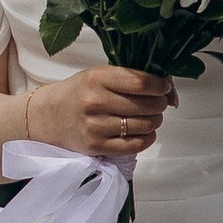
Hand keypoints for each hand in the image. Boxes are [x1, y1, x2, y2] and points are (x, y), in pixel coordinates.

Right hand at [24, 64, 174, 159]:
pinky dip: (147, 138)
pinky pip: (136, 145)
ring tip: (148, 116)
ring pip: (145, 126)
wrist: (50, 116)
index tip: (164, 87)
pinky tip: (142, 131)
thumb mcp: (101, 75)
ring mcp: (96, 127)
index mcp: (97, 78)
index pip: (141, 83)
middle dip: (161, 104)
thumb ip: (134, 78)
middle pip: (147, 105)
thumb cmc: (81, 92)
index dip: (161, 86)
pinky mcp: (97, 147)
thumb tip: (172, 94)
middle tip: (158, 102)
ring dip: (155, 121)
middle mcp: (96, 102)